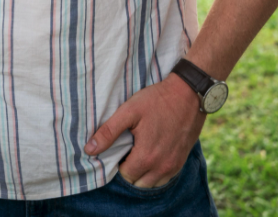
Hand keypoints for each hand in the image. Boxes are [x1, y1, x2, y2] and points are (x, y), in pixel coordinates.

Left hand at [84, 74, 204, 188]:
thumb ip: (108, 132)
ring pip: (152, 184)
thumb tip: (89, 150)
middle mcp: (162, 167)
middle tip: (127, 151)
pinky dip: (156, 173)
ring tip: (139, 154)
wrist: (188, 94)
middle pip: (138, 183)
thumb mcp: (129, 111)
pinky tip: (152, 156)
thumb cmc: (157, 101)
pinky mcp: (182, 161)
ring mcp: (174, 166)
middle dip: (130, 171)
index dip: (118, 164)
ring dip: (143, 174)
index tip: (118, 150)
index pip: (125, 175)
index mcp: (146, 157)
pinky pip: (165, 178)